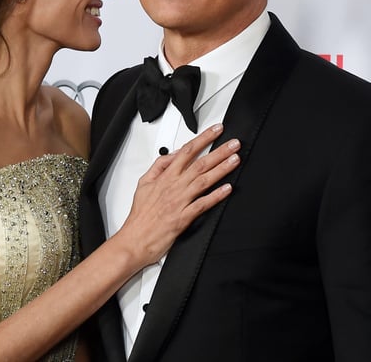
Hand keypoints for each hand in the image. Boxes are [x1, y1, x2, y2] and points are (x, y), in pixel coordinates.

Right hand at [118, 123, 238, 266]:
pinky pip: (203, 204)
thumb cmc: (140, 214)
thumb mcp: (144, 183)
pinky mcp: (184, 217)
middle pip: (200, 163)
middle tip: (233, 144)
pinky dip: (216, 196)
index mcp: (165, 177)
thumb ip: (159, 166)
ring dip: (222, 169)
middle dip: (219, 151)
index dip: (203, 139)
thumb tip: (173, 154)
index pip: (187, 151)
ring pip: (204, 180)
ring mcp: (180, 201)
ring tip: (235, 160)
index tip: (216, 131)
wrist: (135, 239)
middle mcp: (174, 186)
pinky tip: (227, 189)